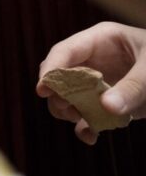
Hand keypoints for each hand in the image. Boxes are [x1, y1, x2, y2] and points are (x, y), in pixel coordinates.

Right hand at [37, 22, 145, 144]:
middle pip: (61, 75)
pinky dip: (86, 127)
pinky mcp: (108, 102)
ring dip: (70, 111)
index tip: (43, 89)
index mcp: (101, 39)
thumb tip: (106, 107)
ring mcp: (100, 81)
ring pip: (69, 97)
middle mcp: (94, 59)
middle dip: (58, 94)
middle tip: (65, 109)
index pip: (65, 51)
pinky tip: (92, 136)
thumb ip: (133, 87)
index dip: (51, 69)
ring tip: (81, 121)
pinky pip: (87, 114)